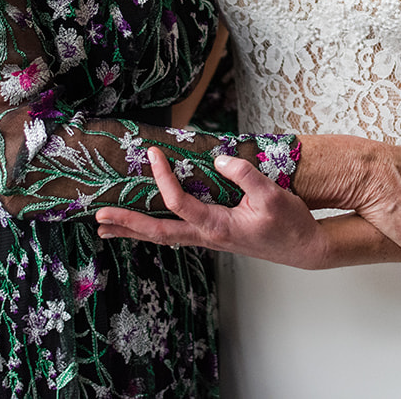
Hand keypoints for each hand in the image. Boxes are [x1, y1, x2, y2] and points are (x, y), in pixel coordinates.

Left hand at [96, 147, 332, 269]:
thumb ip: (245, 175)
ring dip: (133, 230)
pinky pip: (175, 233)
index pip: (178, 202)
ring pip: (163, 236)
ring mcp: (208, 238)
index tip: (154, 153)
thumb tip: (218, 159)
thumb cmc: (289, 224)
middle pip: (157, 232)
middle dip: (126, 223)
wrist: (303, 248)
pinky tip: (144, 227)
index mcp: (217, 226)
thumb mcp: (272, 195)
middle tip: (98, 216)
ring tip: (106, 227)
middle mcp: (206, 235)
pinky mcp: (213, 235)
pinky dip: (152, 230)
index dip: (163, 178)